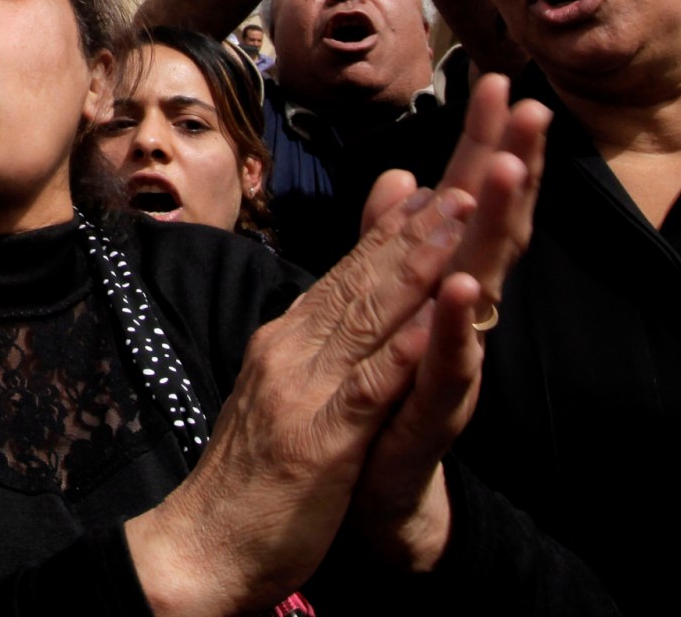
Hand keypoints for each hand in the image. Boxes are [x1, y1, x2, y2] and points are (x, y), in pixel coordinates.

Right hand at [126, 80, 546, 612]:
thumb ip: (330, 323)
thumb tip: (355, 270)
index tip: (471, 142)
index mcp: (299, 332)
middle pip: (376, 261)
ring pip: (373, 308)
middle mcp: (299, 343)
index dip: (423, 200)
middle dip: (438, 198)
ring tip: (469, 200)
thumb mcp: (294, 383)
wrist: (197, 545)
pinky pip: (370, 385)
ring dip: (422, 253)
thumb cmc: (254, 470)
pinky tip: (440, 312)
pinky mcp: (319, 437)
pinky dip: (406, 344)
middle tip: (483, 134)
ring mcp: (306, 385)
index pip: (369, 256)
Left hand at [348, 75, 548, 569]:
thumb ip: (392, 245)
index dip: (481, 144)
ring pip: (477, 293)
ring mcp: (445, 368)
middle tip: (535, 107)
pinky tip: (463, 294)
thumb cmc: (384, 404)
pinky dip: (451, 333)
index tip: (498, 80)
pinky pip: (443, 372)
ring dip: (491, 234)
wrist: (374, 504)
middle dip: (510, 170)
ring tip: (507, 173)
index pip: (466, 206)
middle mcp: (453, 323)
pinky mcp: (425, 419)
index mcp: (437, 291)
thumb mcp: (383, 311)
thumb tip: (406, 178)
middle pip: (487, 235)